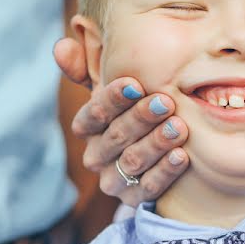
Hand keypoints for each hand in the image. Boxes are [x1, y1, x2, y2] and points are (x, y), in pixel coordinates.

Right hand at [54, 38, 189, 204]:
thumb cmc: (133, 109)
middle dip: (141, 118)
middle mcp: (97, 154)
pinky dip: (165, 172)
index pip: (93, 114)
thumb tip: (61, 44)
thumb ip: (88, 66)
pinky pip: (148, 188)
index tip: (134, 83)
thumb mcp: (113, 87)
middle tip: (166, 101)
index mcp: (88, 127)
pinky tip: (182, 157)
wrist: (157, 154)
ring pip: (133, 161)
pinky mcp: (134, 198)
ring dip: (156, 143)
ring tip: (179, 127)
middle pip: (116, 136)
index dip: (111, 99)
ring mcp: (115, 179)